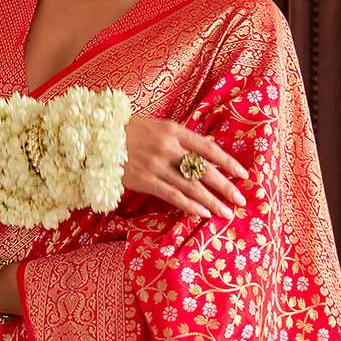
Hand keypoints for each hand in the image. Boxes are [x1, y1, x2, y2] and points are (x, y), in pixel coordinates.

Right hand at [122, 115, 250, 220]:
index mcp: (173, 130)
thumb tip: (211, 145)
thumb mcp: (158, 126)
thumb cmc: (129, 132)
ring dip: (211, 201)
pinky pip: (172, 196)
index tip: (243, 174)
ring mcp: (156, 165)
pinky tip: (203, 214)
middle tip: (241, 200)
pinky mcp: (145, 181)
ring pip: (191, 186)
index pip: (208, 148)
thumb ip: (183, 137)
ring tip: (226, 213)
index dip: (228, 162)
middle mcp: (168, 147)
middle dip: (225, 186)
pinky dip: (190, 206)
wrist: (96, 139)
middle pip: (203, 170)